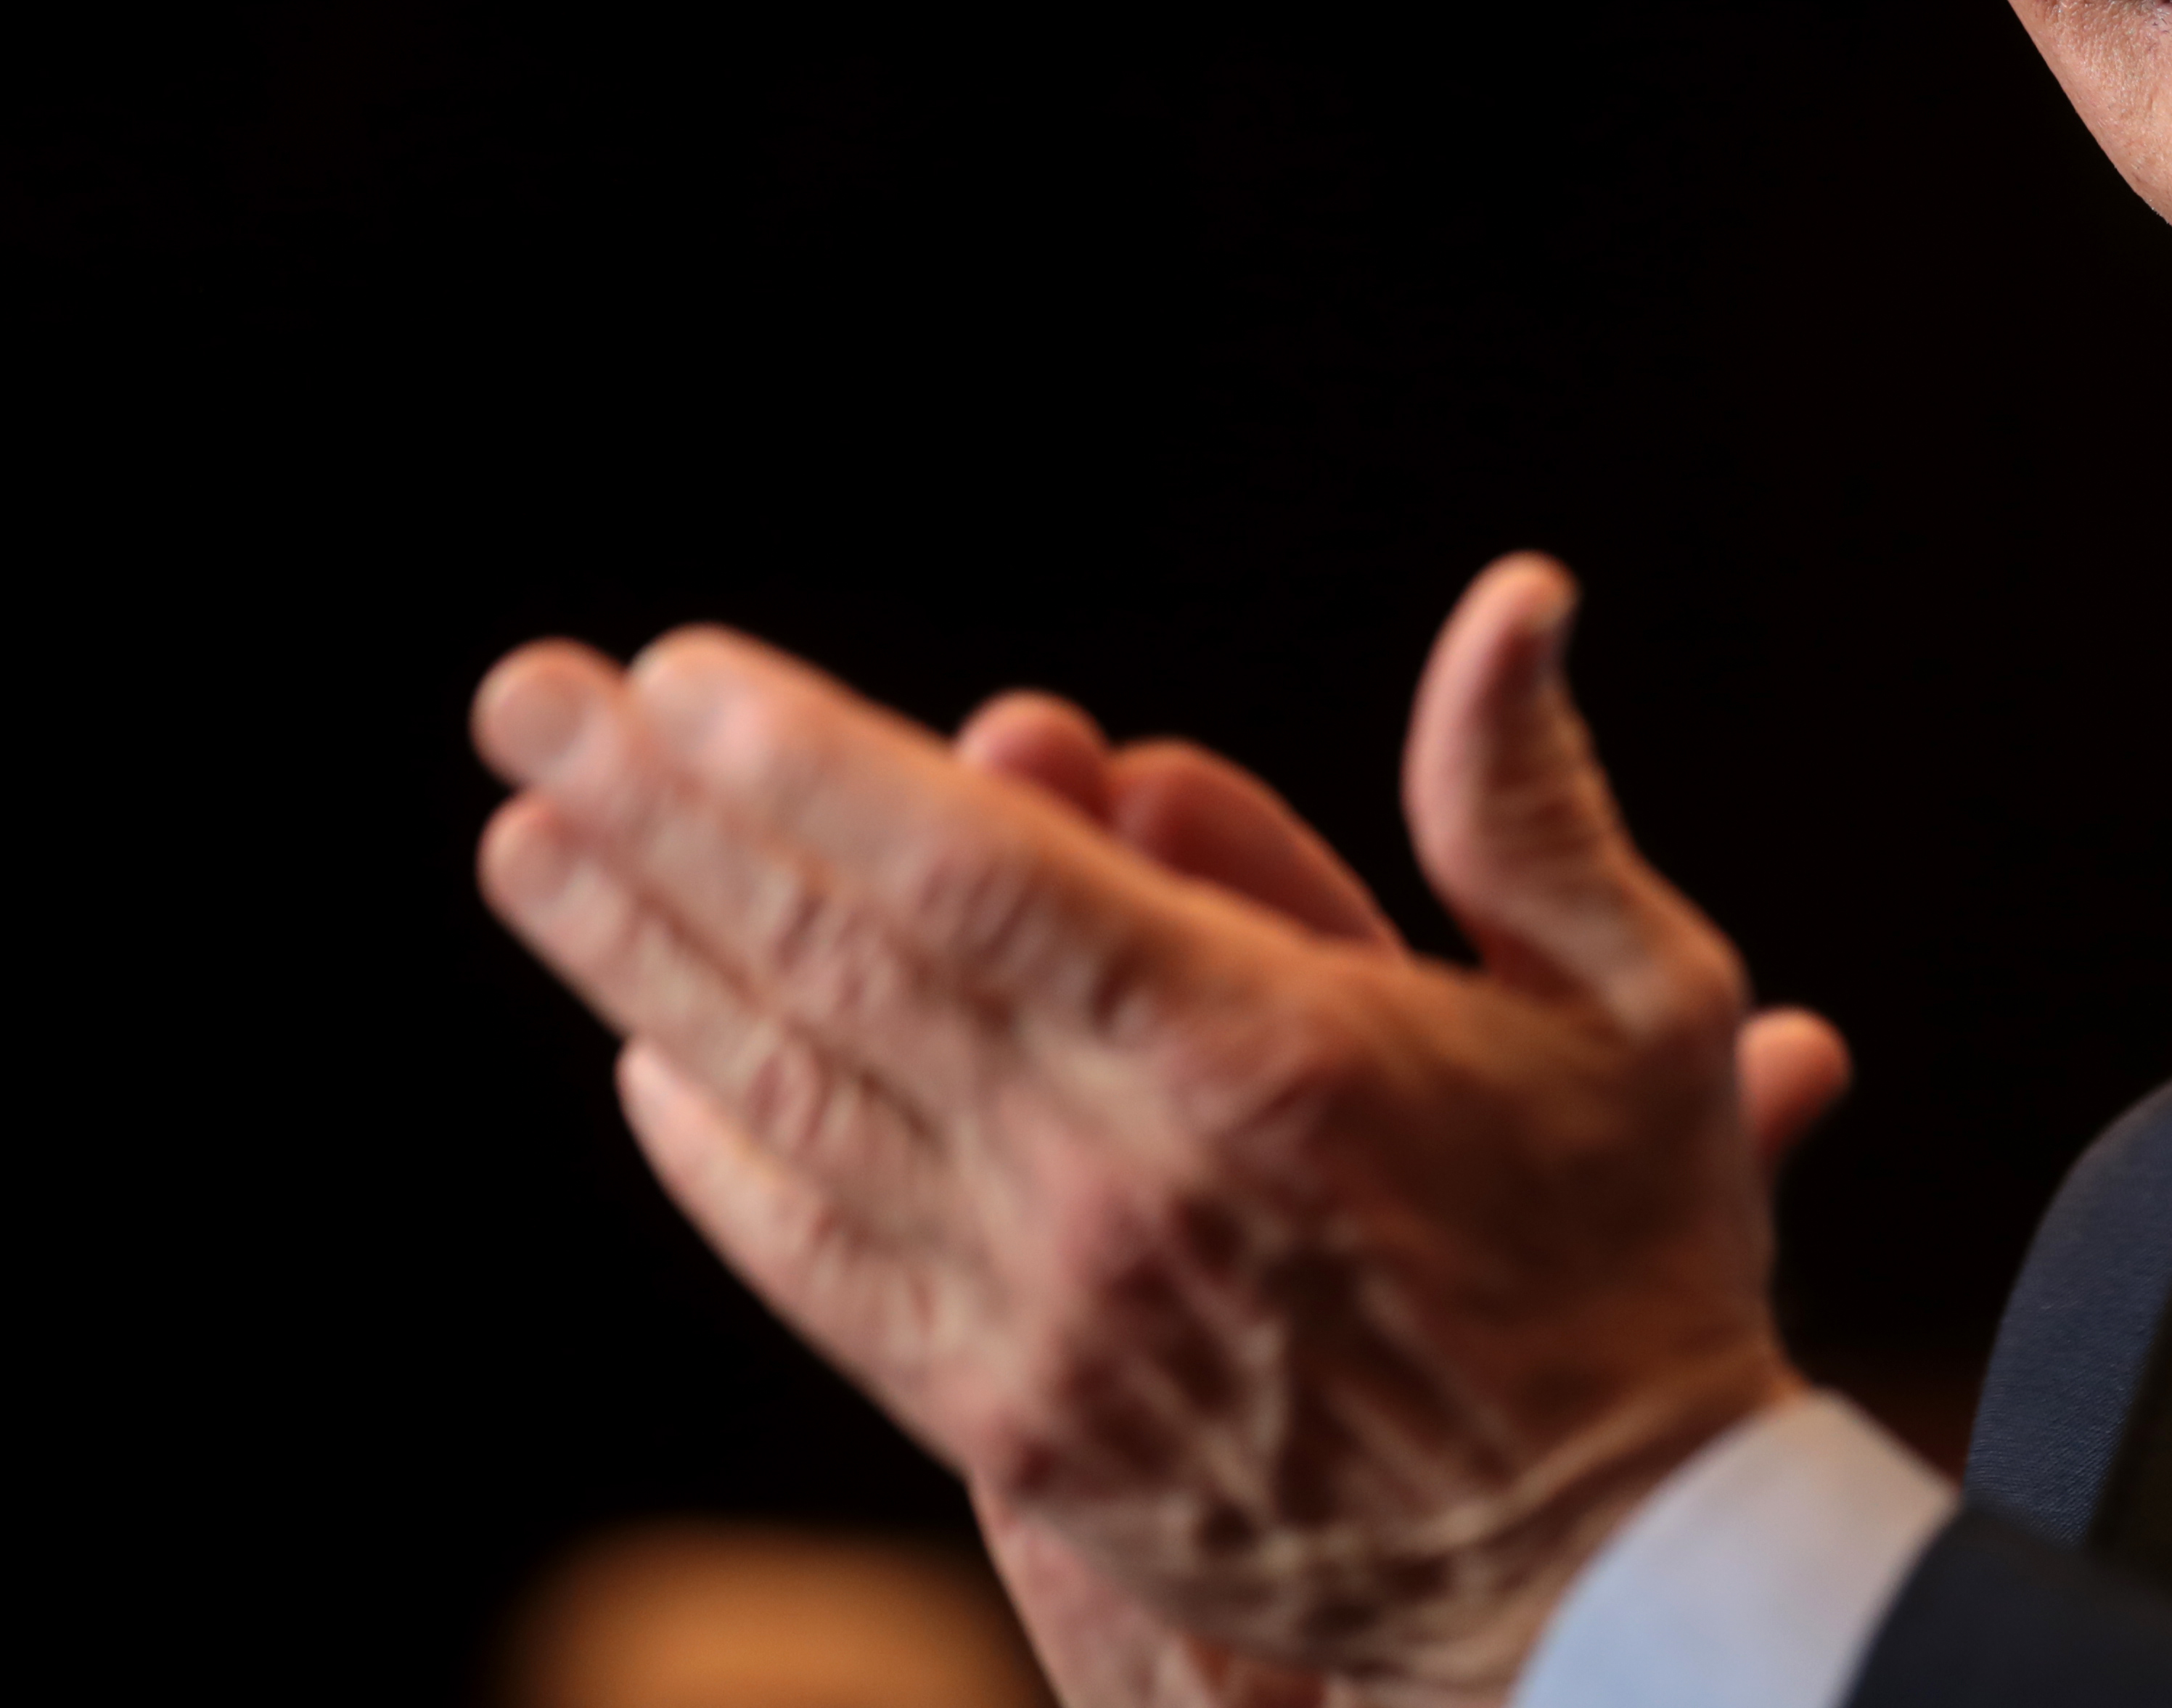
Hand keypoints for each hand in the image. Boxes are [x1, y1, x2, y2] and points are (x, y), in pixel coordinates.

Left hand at [471, 556, 1852, 1701]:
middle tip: (526, 706)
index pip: (968, 874)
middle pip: (834, 963)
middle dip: (661, 821)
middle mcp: (1115, 1179)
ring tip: (529, 848)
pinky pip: (824, 1268)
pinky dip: (720, 1161)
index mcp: (1256, 1052)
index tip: (676, 676)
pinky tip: (647, 1067)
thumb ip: (1529, 804)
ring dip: (642, 964)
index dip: (807, 766)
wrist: (1606, 1575)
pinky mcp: (1016, 1426)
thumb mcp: (1644, 1005)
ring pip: (795, 1103)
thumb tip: (1518, 596)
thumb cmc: (1634, 1258)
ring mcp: (1046, 1315)